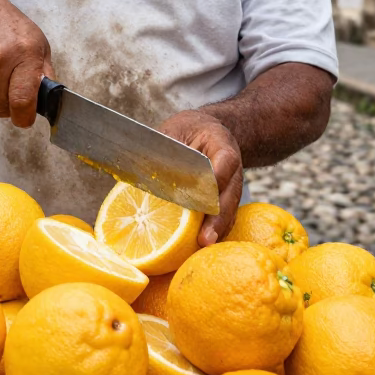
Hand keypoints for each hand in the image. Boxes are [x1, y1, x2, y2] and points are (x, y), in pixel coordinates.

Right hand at [0, 0, 53, 127]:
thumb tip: (50, 101)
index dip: (24, 118)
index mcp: (25, 53)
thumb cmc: (7, 26)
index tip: (25, 118)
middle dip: (7, 106)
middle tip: (8, 89)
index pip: (23, 101)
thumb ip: (44, 72)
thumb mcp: (36, 41)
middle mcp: (0, 58)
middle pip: (2, 108)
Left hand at [160, 110, 243, 247]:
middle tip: (205, 237)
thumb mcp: (173, 130)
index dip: (218, 176)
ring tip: (204, 244)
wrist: (206, 131)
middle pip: (230, 193)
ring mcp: (232, 184)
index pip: (226, 160)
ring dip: (217, 228)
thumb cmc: (185, 131)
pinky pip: (225, 216)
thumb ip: (163, 148)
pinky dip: (215, 229)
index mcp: (221, 142)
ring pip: (229, 208)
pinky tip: (202, 244)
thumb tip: (143, 170)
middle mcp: (230, 167)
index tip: (206, 192)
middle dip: (217, 216)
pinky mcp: (226, 199)